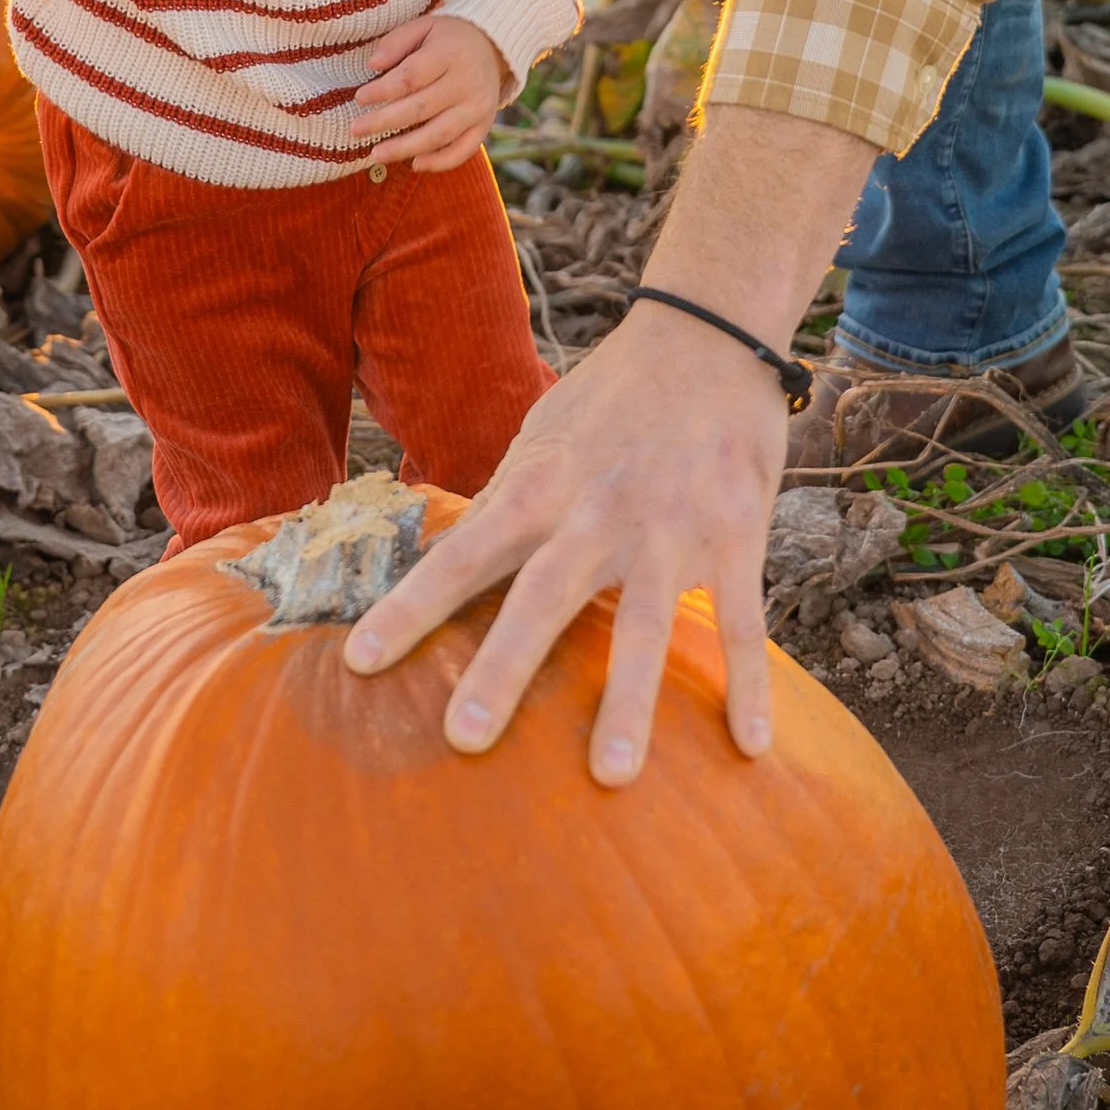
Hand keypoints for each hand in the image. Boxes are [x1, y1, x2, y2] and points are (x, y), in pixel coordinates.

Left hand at [348, 13, 503, 171]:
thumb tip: (373, 65)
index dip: (384, 90)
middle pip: (421, 108)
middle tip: (356, 129)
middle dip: (385, 121)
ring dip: (406, 147)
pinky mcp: (484, 125)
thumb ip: (397, 42)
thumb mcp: (423, 26)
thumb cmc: (448, 37)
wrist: (495, 46)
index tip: (359, 98)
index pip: (412, 76)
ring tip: (376, 154)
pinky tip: (414, 164)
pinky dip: (440, 162)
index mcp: (450, 54)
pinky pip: (463, 150)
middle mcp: (466, 83)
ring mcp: (477, 108)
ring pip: (439, 134)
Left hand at [348, 299, 785, 781]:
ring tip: (609, 776)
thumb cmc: (613, 393)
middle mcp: (597, 512)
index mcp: (540, 487)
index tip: (358, 662)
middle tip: (464, 739)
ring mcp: (669, 528)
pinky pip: (739, 620)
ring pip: (644, 623)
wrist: (709, 333)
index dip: (410, 608)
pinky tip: (750, 747)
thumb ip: (501, 500)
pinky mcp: (734, 534)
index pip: (461, 556)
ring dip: (627, 700)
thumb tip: (442, 554)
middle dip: (503, 666)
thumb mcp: (542, 435)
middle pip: (543, 597)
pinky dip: (748, 682)